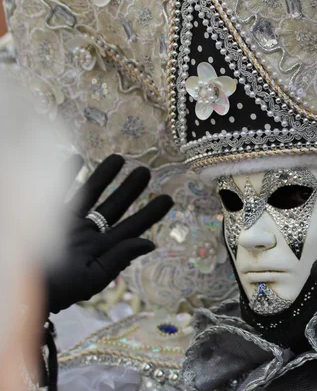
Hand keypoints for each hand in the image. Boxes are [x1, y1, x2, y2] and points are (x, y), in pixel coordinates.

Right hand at [45, 154, 172, 314]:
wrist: (14, 287)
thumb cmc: (52, 291)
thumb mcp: (91, 278)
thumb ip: (118, 258)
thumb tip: (150, 243)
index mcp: (101, 252)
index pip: (131, 229)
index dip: (150, 214)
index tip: (168, 198)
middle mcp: (86, 236)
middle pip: (113, 207)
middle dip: (130, 189)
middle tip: (146, 170)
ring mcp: (66, 225)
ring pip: (89, 195)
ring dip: (103, 176)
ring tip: (119, 158)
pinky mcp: (43, 216)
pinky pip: (58, 191)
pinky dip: (67, 175)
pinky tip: (78, 159)